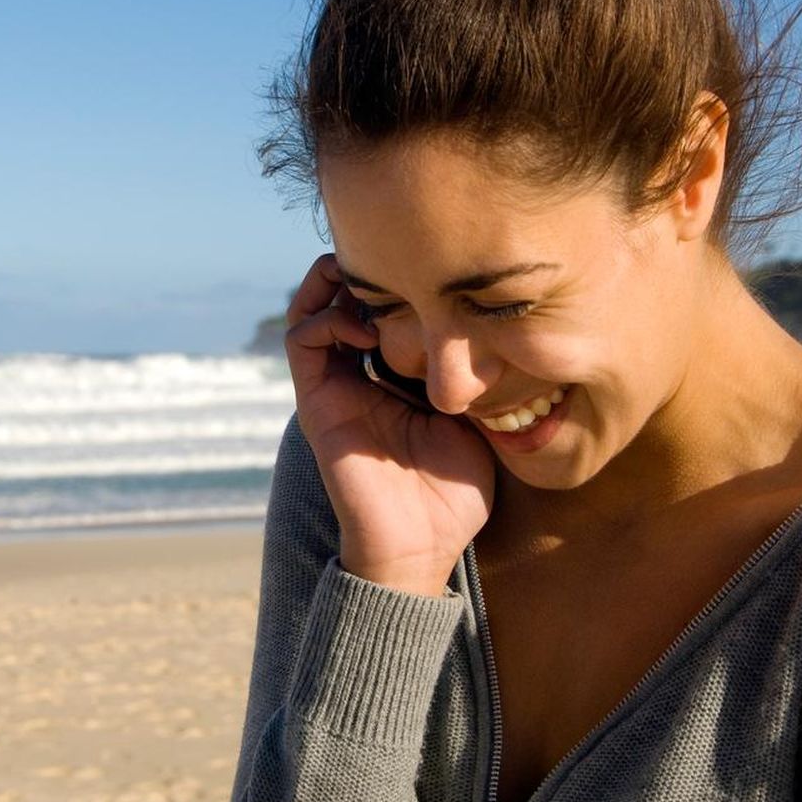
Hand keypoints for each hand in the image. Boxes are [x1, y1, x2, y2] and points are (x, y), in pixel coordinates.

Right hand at [283, 253, 495, 596]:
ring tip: (370, 279)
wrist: (420, 548)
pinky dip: (326, 319)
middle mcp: (358, 378)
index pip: (382, 313)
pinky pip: (302, 342)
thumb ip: (475, 378)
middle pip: (341, 301)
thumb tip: (499, 330)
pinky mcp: (318, 403)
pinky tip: (366, 327)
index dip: (398, 282)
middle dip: (360, 269)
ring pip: (312, 311)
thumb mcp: (476, 421)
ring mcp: (334, 388)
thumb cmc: (453, 496)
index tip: (433, 267)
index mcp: (395, 381)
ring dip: (334, 284)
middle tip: (393, 254)